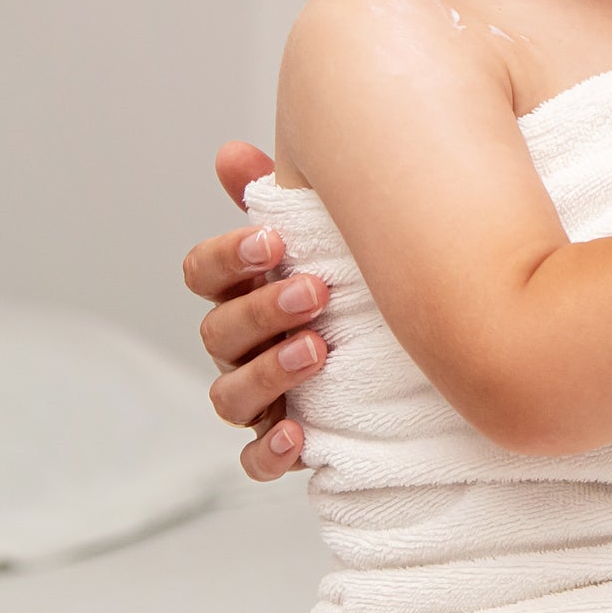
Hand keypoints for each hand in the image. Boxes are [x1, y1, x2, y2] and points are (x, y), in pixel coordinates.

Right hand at [184, 141, 328, 479]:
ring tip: (318, 351)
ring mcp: (257, 398)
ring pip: (231, 396)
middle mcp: (239, 346)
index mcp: (241, 290)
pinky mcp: (283, 445)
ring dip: (269, 372)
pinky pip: (257, 460)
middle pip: (218, 332)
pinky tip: (300, 433)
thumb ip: (277, 199)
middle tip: (315, 292)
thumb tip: (229, 152)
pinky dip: (270, 451)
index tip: (273, 241)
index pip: (203, 273)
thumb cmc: (353, 282)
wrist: (408, 353)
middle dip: (262, 310)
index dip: (228, 258)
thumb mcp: (324, 236)